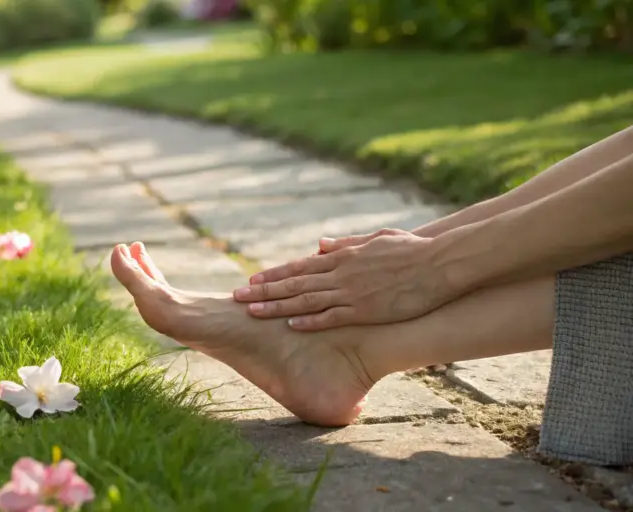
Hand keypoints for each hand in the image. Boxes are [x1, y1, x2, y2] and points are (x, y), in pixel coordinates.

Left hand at [232, 229, 455, 330]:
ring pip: (305, 299)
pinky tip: (290, 324)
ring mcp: (352, 291)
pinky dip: (310, 320)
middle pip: (294, 282)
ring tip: (252, 310)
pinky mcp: (366, 308)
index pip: (300, 266)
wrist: (441, 261)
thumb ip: (345, 244)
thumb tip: (320, 244)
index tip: (252, 279)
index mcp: (343, 257)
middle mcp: (341, 272)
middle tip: (237, 296)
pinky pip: (332, 316)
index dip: (275, 274)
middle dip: (263, 290)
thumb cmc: (412, 249)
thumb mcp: (375, 239)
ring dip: (277, 305)